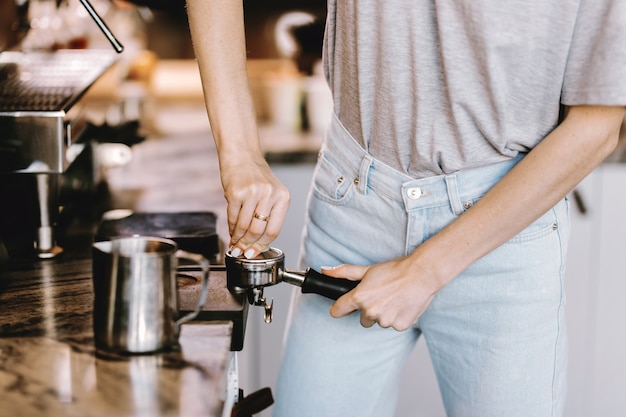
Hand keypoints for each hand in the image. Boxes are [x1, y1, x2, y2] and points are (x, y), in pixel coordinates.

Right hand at [221, 155, 289, 258]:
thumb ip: (268, 216)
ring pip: (244, 227)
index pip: (274, 230)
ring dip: (237, 239)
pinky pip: (233, 218)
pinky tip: (230, 233)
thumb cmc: (256, 176)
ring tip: (234, 245)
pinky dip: (231, 229)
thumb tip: (258, 243)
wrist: (241, 155)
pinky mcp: (236, 192)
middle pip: (258, 231)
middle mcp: (270, 195)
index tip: (254, 254)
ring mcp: (252, 193)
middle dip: (247, 246)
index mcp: (283, 197)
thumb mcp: (270, 194)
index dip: (262, 246)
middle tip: (241, 253)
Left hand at [326, 257, 441, 331]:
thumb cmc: (395, 270)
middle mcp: (370, 312)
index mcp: (359, 298)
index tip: (344, 307)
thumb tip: (325, 271)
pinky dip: (397, 317)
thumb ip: (344, 272)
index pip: (337, 311)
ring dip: (384, 314)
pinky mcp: (399, 326)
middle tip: (381, 296)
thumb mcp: (368, 269)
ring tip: (394, 298)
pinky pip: (394, 325)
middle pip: (362, 319)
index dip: (340, 308)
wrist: (421, 274)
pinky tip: (403, 304)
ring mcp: (385, 321)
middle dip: (369, 310)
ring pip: (379, 322)